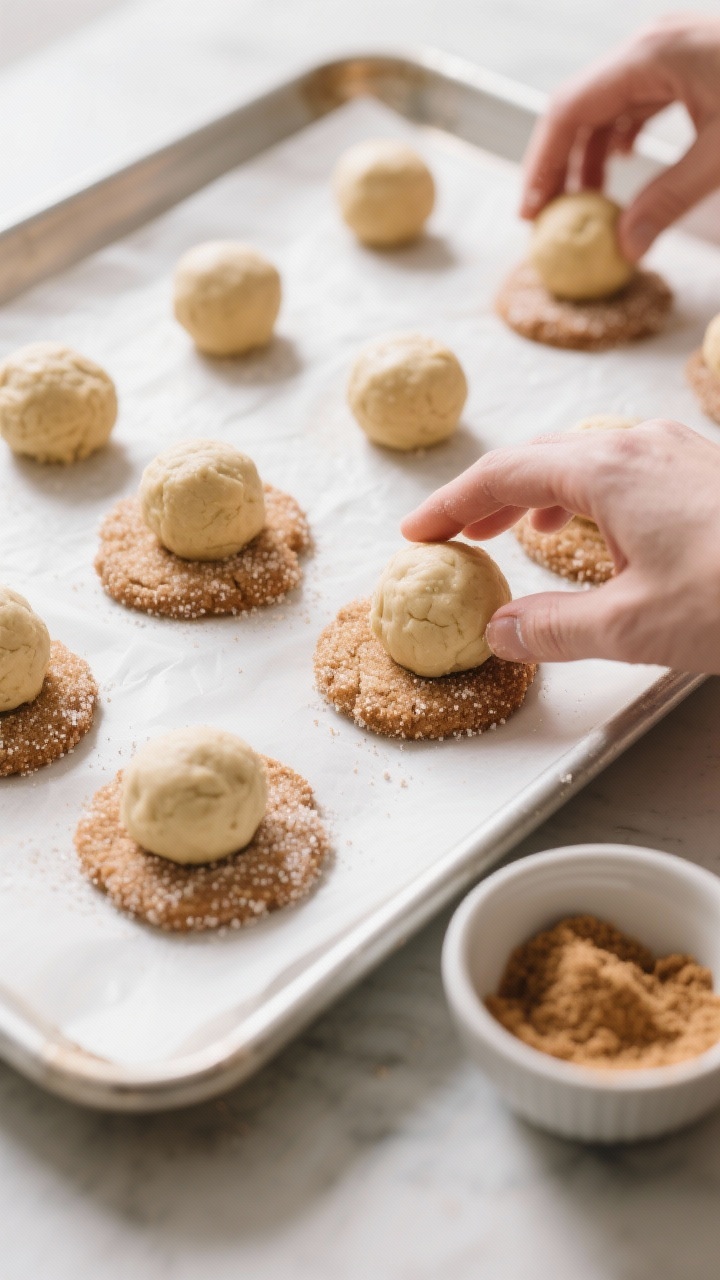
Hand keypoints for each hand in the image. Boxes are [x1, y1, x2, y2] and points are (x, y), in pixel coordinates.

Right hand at [401, 419, 719, 672]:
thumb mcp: (634, 625)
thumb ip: (554, 628)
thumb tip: (501, 630)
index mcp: (609, 468)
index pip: (505, 474)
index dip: (453, 503)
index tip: (418, 531)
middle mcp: (640, 444)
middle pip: (541, 457)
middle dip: (491, 495)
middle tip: (458, 533)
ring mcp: (678, 452)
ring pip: (586, 458)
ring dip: (541, 494)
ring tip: (521, 534)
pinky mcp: (705, 472)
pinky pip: (626, 469)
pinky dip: (588, 497)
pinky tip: (601, 533)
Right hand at [522, 16, 719, 258]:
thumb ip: (669, 200)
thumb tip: (626, 247)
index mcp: (650, 55)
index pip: (568, 110)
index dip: (541, 165)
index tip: (531, 213)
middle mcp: (651, 44)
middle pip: (579, 105)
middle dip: (558, 162)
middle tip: (547, 217)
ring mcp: (670, 48)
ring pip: (605, 102)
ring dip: (589, 152)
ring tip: (585, 202)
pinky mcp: (689, 59)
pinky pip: (635, 97)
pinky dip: (620, 135)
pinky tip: (623, 165)